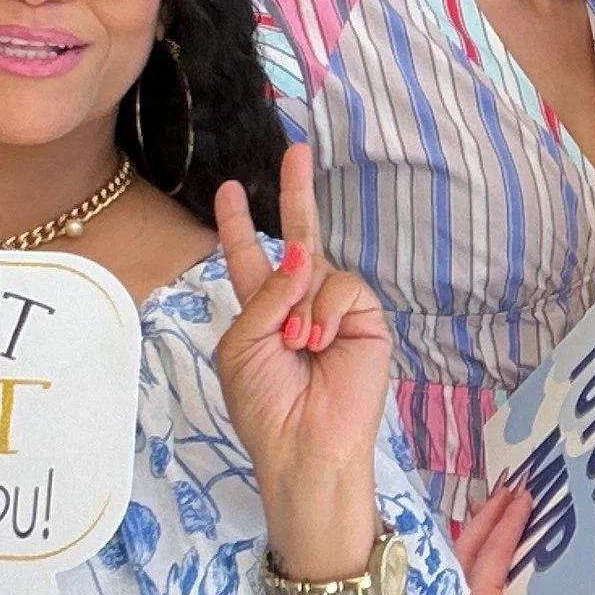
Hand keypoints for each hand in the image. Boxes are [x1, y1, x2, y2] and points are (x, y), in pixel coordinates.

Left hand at [213, 143, 393, 506]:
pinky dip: (326, 311)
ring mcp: (334, 309)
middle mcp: (298, 302)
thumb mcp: (241, 345)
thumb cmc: (264, 405)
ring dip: (300, 305)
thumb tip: (302, 255)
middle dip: (295, 193)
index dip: (238, 225)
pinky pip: (343, 287)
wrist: (303, 445)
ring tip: (298, 346)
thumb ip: (264, 294)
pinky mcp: (366, 319)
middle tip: (297, 149)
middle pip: (298, 237)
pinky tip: (320, 342)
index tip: (229, 190)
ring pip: (317, 268)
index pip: (248, 257)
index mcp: (259, 311)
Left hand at [439, 479, 529, 594]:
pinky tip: (495, 538)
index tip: (522, 496)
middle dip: (485, 522)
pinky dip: (483, 562)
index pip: (483, 563)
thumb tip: (529, 518)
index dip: (503, 525)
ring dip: (482, 537)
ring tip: (501, 504)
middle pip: (464, 564)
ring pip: (463, 575)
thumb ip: (534, 571)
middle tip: (509, 491)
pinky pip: (469, 590)